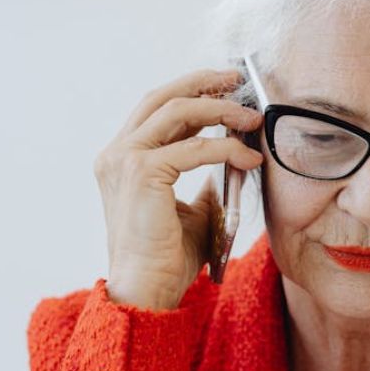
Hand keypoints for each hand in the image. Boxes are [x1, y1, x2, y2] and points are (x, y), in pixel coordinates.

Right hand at [93, 68, 263, 309]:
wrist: (147, 290)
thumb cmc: (167, 257)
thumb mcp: (194, 210)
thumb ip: (205, 182)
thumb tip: (232, 159)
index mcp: (122, 159)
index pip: (157, 109)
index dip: (192, 91)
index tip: (225, 86)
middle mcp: (117, 154)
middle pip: (162, 97)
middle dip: (203, 82)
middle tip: (237, 80)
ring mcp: (124, 161)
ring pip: (178, 111)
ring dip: (220, 110)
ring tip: (252, 119)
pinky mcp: (141, 174)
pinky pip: (194, 148)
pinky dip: (227, 148)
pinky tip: (249, 157)